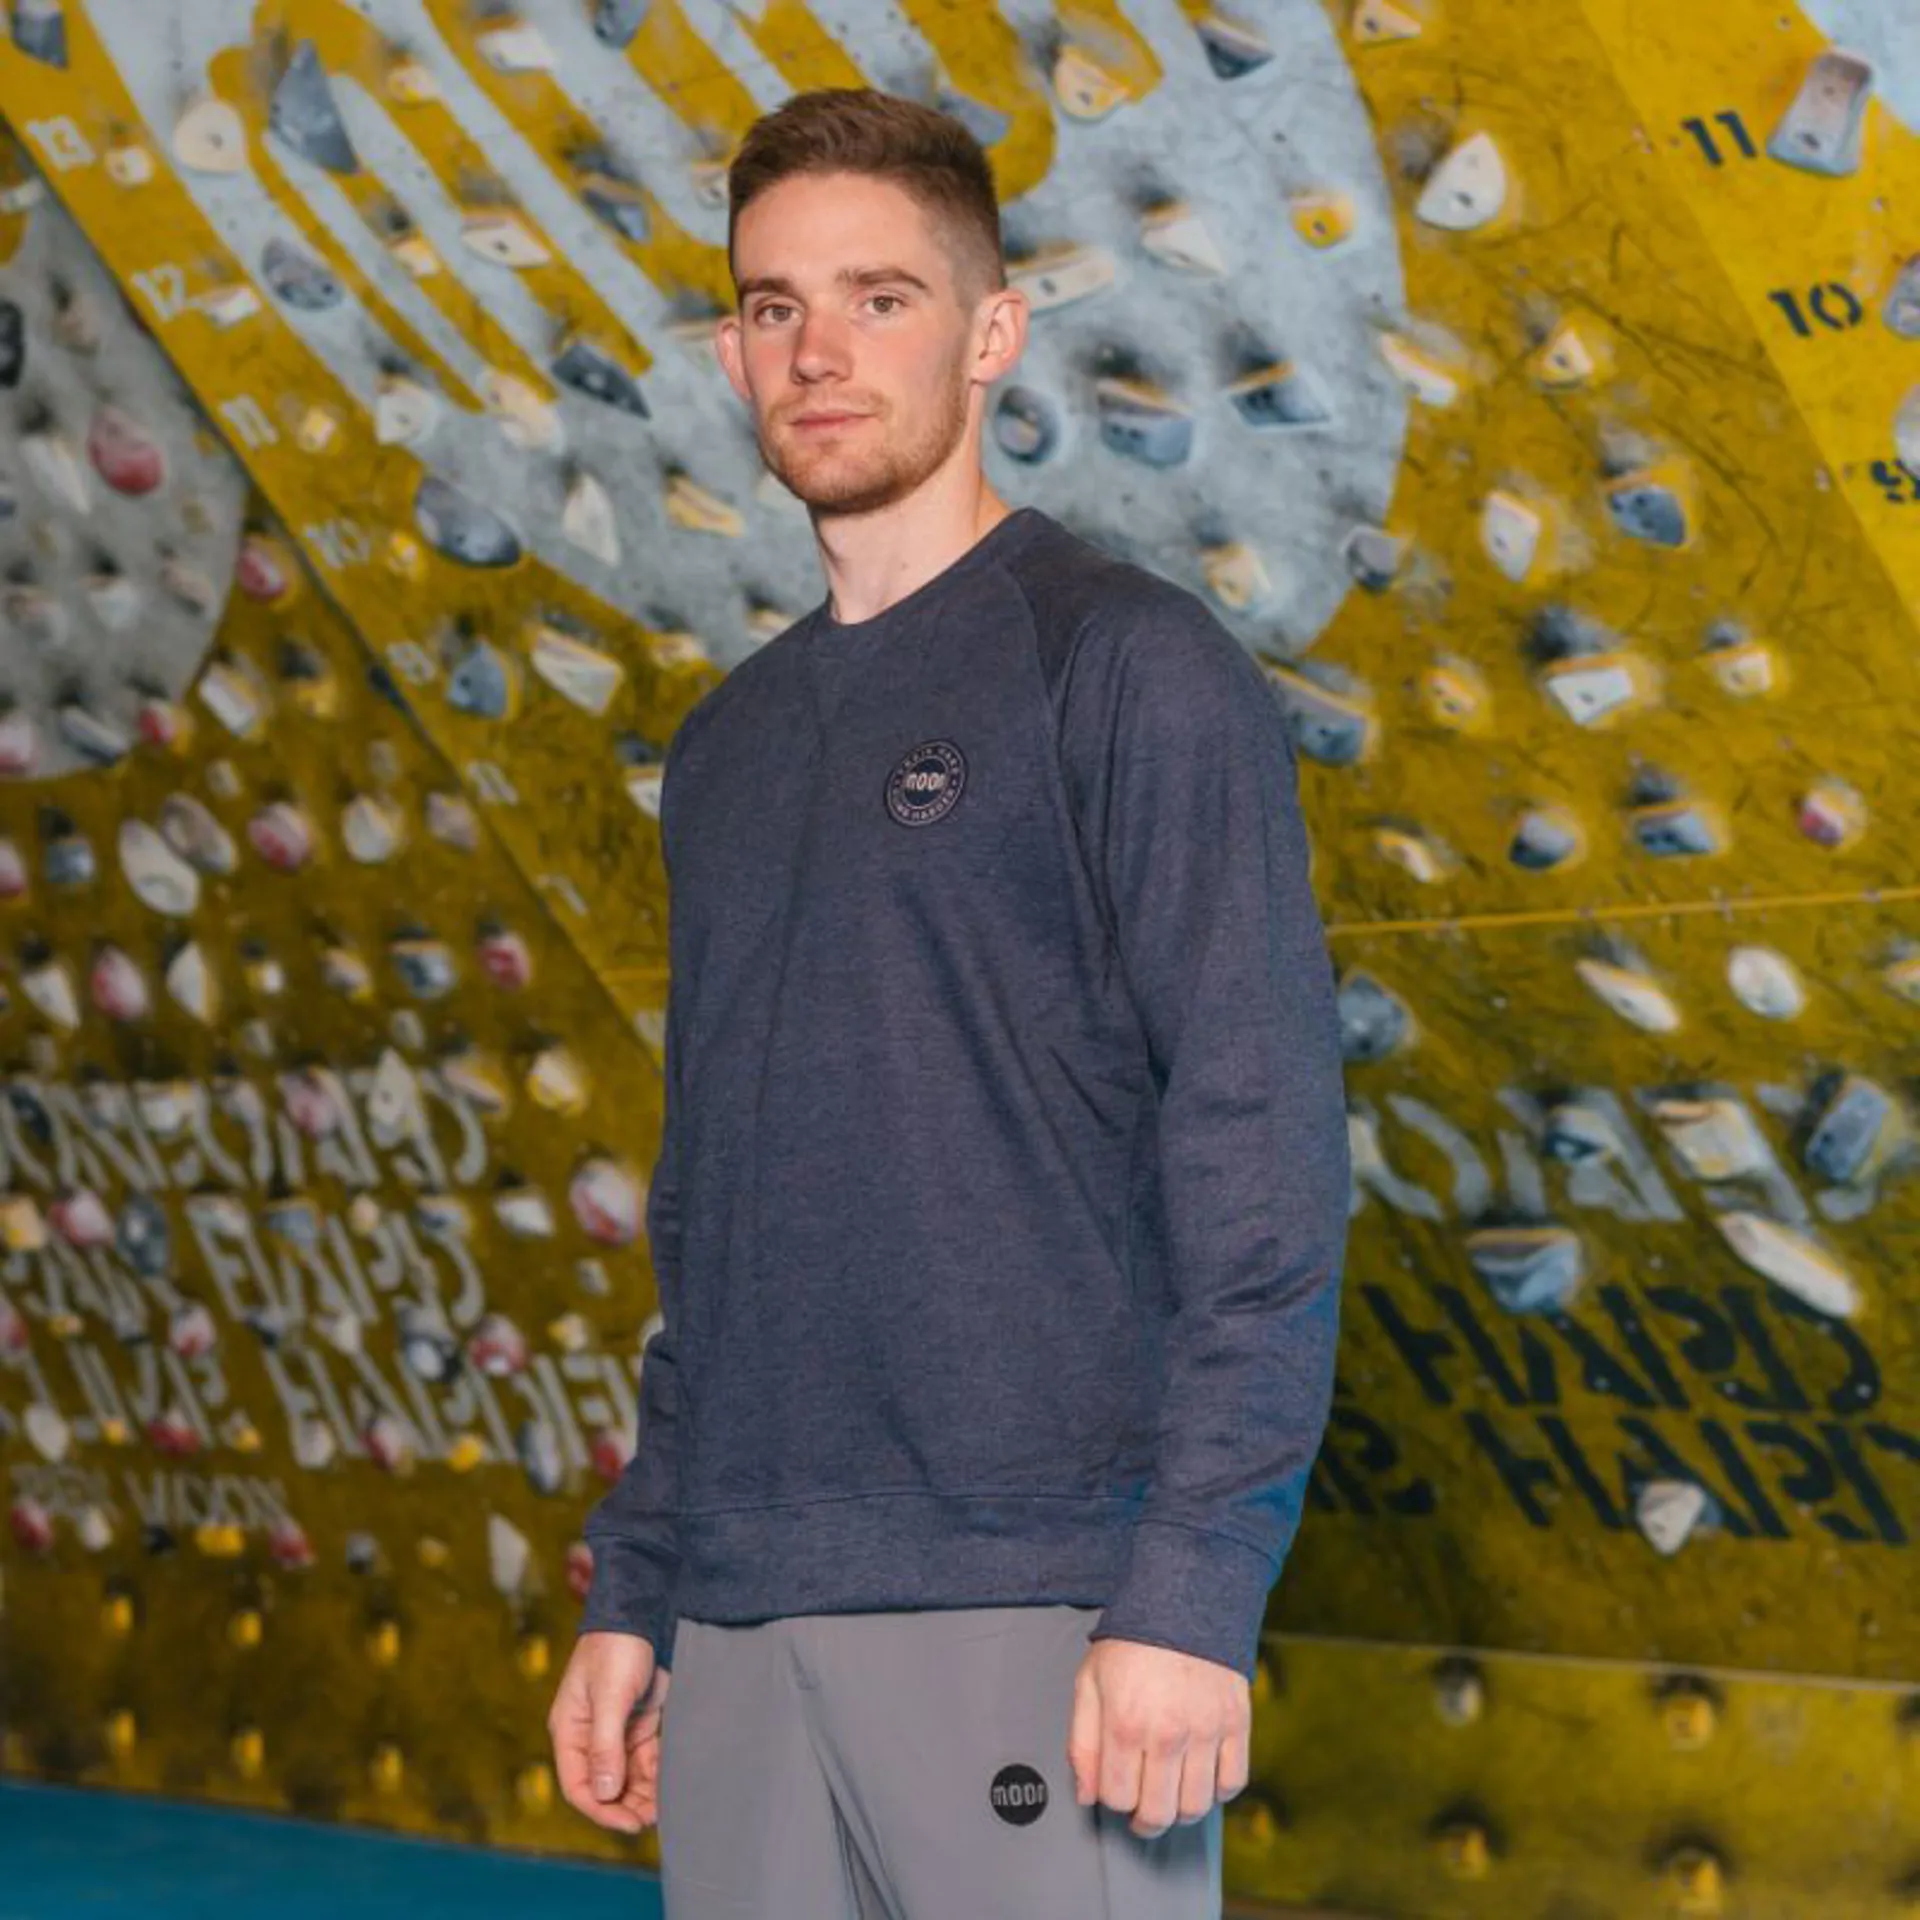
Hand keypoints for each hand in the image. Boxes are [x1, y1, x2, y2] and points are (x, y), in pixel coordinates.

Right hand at [549, 1630, 671, 1832]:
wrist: (643, 1612)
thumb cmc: (616, 1648)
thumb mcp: (609, 1697)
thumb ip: (605, 1745)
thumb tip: (604, 1793)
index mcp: (570, 1730)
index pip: (577, 1784)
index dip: (600, 1809)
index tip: (627, 1823)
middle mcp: (590, 1735)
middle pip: (604, 1784)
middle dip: (625, 1804)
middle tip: (651, 1818)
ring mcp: (614, 1729)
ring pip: (626, 1774)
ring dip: (643, 1792)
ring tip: (664, 1806)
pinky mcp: (638, 1721)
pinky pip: (644, 1758)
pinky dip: (655, 1772)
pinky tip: (669, 1782)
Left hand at [1066, 1638, 1250, 1839]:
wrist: (1183, 1601)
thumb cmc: (1131, 1643)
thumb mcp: (1089, 1683)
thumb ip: (1082, 1743)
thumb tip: (1086, 1795)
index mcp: (1125, 1723)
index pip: (1118, 1797)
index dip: (1113, 1800)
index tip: (1116, 1789)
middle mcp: (1167, 1733)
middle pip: (1159, 1812)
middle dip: (1145, 1821)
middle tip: (1142, 1813)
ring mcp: (1205, 1730)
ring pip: (1196, 1806)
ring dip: (1180, 1811)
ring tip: (1171, 1795)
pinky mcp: (1236, 1723)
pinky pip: (1232, 1782)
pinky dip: (1217, 1791)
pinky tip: (1201, 1776)